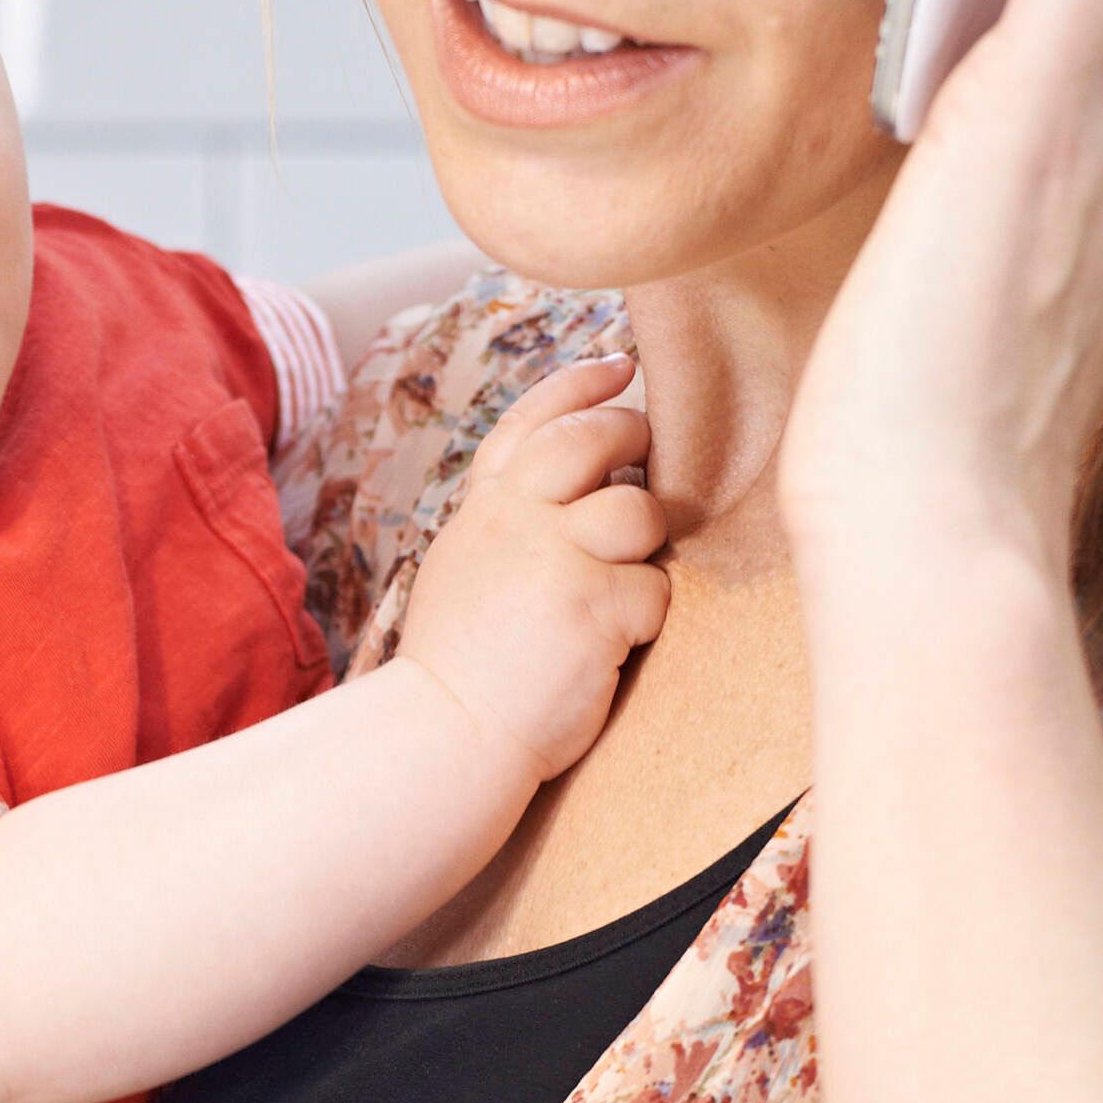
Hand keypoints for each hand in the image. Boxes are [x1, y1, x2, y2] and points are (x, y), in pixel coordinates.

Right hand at [397, 352, 671, 778]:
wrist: (448, 733)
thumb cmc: (464, 665)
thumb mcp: (467, 567)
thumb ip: (511, 520)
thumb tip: (577, 487)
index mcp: (484, 507)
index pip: (532, 419)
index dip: (581, 387)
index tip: (621, 368)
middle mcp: (516, 517)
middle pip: (595, 439)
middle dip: (633, 439)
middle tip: (647, 455)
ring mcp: (554, 557)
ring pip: (639, 512)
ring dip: (644, 545)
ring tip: (616, 584)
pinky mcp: (594, 605)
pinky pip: (654, 590)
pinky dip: (644, 619)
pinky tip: (608, 647)